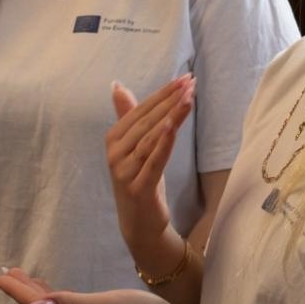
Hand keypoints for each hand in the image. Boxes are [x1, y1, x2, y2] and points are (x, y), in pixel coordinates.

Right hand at [107, 76, 194, 260]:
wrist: (139, 224)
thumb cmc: (139, 179)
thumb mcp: (134, 146)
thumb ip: (127, 115)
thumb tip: (117, 85)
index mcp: (113, 139)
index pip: (140, 109)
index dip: (162, 93)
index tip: (184, 78)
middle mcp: (115, 153)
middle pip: (147, 121)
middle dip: (171, 100)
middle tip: (191, 83)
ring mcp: (124, 171)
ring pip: (151, 137)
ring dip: (171, 116)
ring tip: (189, 98)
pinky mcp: (138, 188)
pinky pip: (153, 161)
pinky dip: (163, 143)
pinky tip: (174, 126)